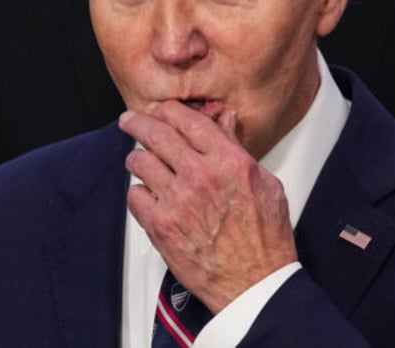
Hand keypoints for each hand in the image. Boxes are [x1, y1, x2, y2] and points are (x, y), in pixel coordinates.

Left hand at [121, 100, 297, 313]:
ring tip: (138, 160)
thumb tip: (223, 123)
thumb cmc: (265, 239)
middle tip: (130, 120)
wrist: (256, 284)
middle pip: (157, 133)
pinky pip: (135, 196)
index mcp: (229, 161)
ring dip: (137, 157)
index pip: (188, 119)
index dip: (167, 109)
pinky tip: (147, 194)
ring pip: (140, 161)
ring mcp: (177, 201)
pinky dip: (138, 192)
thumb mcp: (265, 183)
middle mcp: (200, 176)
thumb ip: (238, 150)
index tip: (159, 109)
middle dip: (138, 122)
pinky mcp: (161, 226)